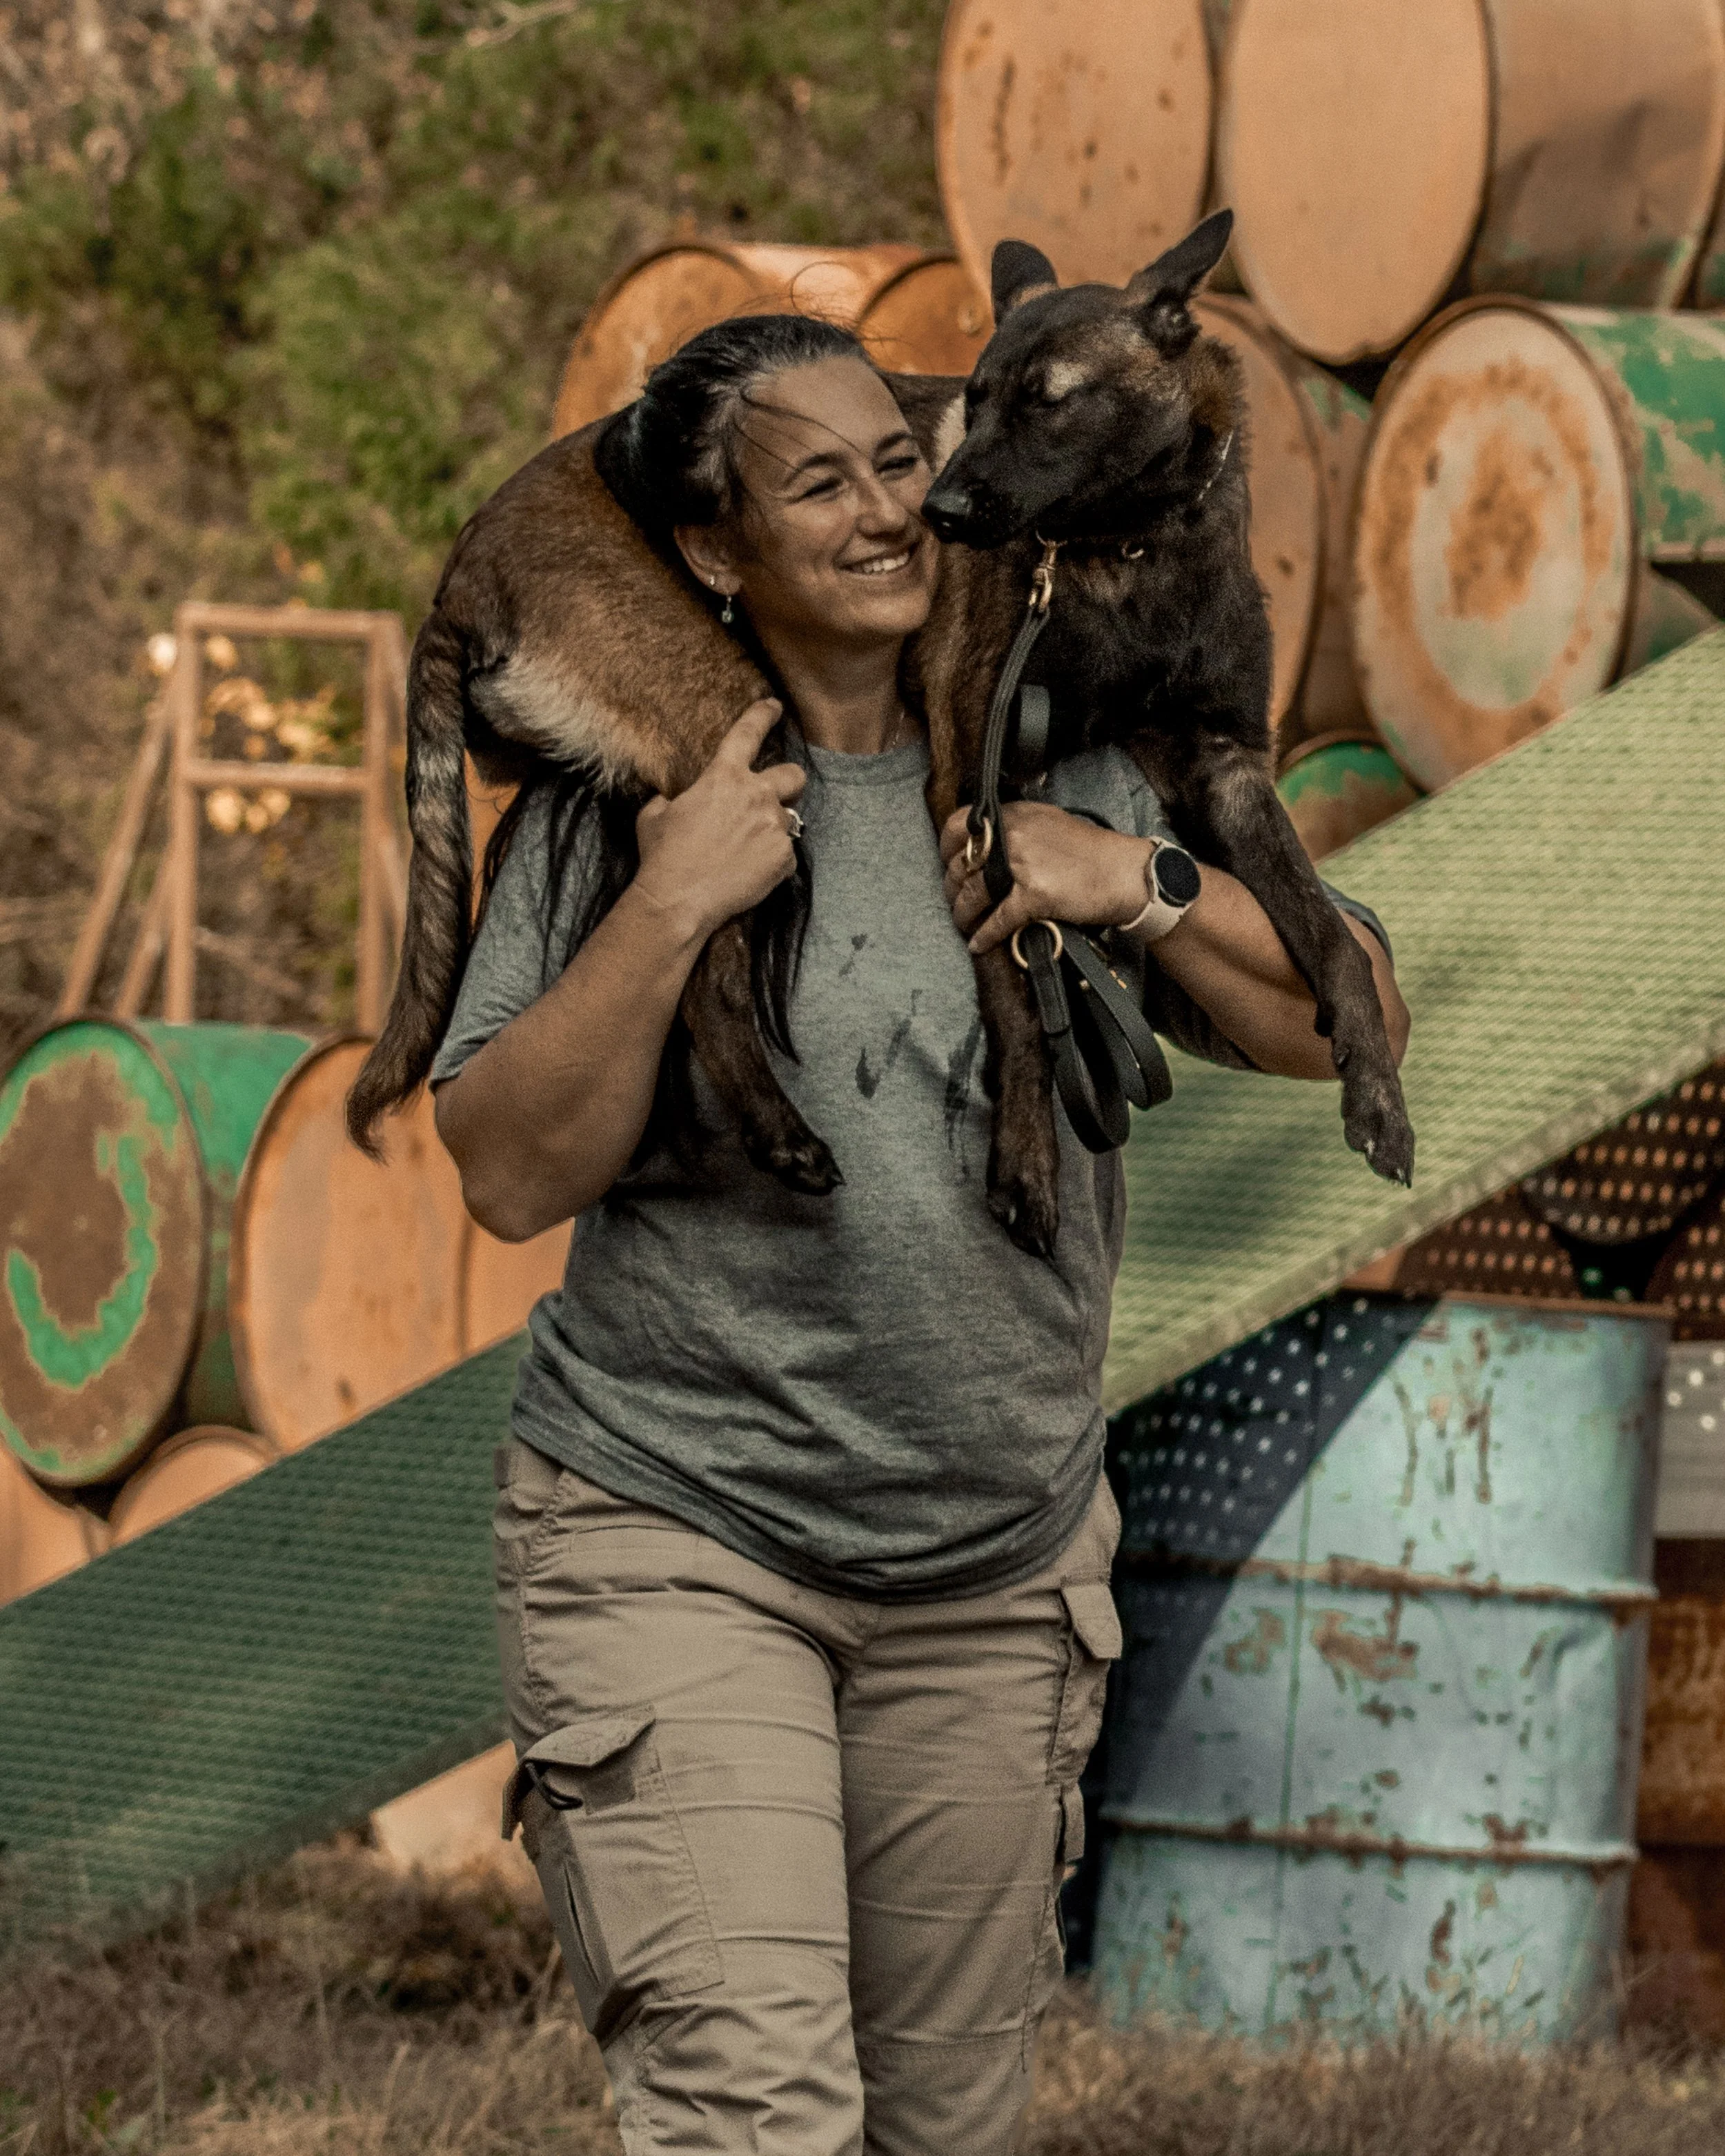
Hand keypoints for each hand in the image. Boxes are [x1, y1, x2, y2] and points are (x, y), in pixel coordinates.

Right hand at [635, 699, 805, 940]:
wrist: (678, 899)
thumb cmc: (663, 855)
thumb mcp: (655, 815)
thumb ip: (673, 799)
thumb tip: (674, 801)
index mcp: (723, 777)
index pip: (748, 733)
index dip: (762, 715)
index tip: (774, 707)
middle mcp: (756, 796)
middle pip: (794, 775)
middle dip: (789, 782)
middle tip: (773, 798)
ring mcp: (774, 827)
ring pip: (788, 820)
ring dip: (772, 830)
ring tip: (747, 851)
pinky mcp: (784, 858)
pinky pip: (786, 855)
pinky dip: (772, 863)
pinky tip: (749, 873)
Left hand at [939, 801, 1154, 955]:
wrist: (1127, 874)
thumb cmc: (1095, 854)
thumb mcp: (1052, 825)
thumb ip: (1020, 830)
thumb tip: (991, 845)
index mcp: (1018, 815)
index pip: (960, 823)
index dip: (946, 847)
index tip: (947, 862)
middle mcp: (1015, 835)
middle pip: (962, 863)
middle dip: (952, 886)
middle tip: (953, 899)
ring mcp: (1023, 865)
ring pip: (972, 892)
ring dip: (962, 912)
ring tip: (963, 923)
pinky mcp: (1034, 895)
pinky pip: (997, 920)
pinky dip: (984, 936)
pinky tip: (978, 944)